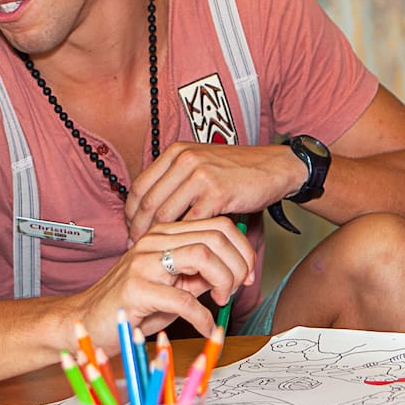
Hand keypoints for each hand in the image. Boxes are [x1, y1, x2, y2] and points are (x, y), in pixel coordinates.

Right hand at [72, 217, 254, 340]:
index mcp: (165, 234)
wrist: (86, 320)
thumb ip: (199, 275)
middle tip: (237, 289)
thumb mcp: (173, 285)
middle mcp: (154, 241)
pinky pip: (184, 299)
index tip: (248, 275)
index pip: (217, 225)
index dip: (242, 249)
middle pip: (215, 237)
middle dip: (238, 265)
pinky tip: (206, 327)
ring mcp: (143, 262)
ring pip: (203, 256)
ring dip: (223, 281)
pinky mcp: (137, 289)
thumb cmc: (132, 305)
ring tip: (222, 301)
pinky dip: (203, 317)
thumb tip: (233, 273)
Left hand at [125, 142, 301, 238]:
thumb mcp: (200, 163)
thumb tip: (150, 208)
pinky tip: (184, 248)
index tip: (131, 230)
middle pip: (148, 202)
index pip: (139, 186)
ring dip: (160, 238)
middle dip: (139, 230)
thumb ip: (176, 179)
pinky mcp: (217, 193)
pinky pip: (191, 222)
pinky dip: (185, 239)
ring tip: (159, 251)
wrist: (273, 168)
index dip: (131, 213)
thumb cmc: (236, 171)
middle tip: (139, 247)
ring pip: (165, 214)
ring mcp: (200, 175)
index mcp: (175, 152)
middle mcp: (184, 160)